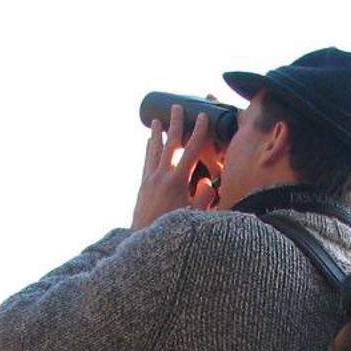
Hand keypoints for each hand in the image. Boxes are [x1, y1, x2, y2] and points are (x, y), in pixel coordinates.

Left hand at [131, 105, 218, 228]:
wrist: (146, 243)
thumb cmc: (174, 230)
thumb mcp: (196, 214)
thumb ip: (204, 196)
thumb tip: (207, 182)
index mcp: (177, 180)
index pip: (192, 150)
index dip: (198, 131)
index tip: (203, 116)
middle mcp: (161, 176)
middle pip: (169, 144)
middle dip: (175, 124)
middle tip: (177, 107)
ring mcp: (149, 180)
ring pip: (153, 151)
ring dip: (156, 135)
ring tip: (157, 121)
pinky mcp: (142, 188)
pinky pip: (146, 163)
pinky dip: (149, 151)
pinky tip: (149, 145)